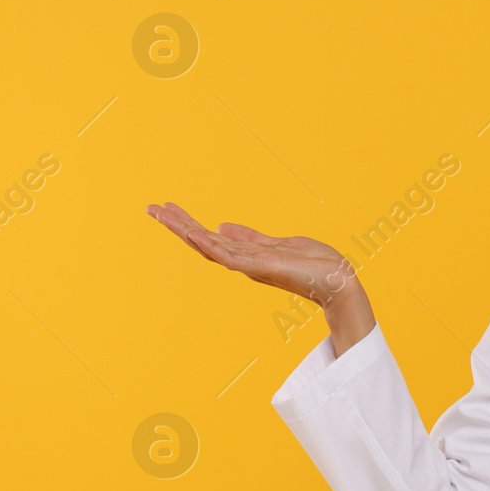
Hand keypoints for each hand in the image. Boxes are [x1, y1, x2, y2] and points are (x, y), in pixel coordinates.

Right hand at [145, 202, 375, 351]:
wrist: (338, 282)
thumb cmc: (314, 265)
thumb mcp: (279, 243)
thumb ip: (250, 237)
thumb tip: (223, 226)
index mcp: (246, 254)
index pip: (210, 238)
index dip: (187, 224)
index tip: (166, 209)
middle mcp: (243, 262)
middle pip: (202, 242)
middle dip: (177, 225)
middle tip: (151, 208)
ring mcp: (250, 266)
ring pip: (209, 247)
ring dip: (185, 230)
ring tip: (162, 214)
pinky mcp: (262, 267)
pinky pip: (230, 256)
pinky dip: (210, 244)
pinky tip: (194, 232)